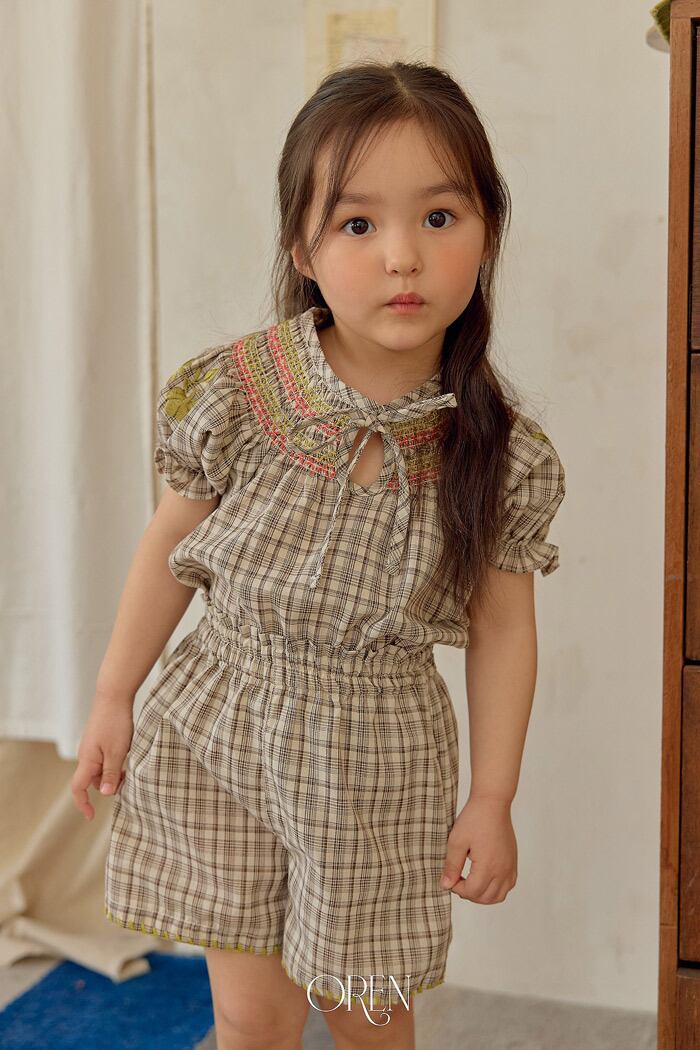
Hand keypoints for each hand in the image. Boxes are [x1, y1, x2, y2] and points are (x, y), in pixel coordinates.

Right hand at [71, 690, 133, 820]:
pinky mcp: (99, 740)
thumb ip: (111, 773)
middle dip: (109, 785)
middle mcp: (86, 755)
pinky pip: (105, 758)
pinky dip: (115, 762)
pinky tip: (128, 754)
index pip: (78, 788)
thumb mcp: (117, 751)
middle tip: (127, 780)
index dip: (83, 804)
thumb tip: (106, 794)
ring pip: (101, 769)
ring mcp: (92, 747)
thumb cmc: (115, 722)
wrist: (113, 695)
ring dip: (114, 773)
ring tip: (130, 765)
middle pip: (94, 780)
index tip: (91, 816)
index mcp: (87, 760)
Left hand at [439, 795, 517, 903]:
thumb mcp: (456, 841)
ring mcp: (510, 866)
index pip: (472, 892)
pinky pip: (508, 885)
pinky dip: (496, 889)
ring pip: (499, 895)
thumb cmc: (474, 819)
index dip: (457, 889)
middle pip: (486, 898)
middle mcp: (502, 870)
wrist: (492, 804)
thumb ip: (451, 866)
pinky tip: (484, 878)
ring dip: (483, 895)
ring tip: (470, 882)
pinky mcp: (513, 861)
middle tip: (457, 881)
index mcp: (488, 866)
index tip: (449, 878)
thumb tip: (445, 885)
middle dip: (469, 894)